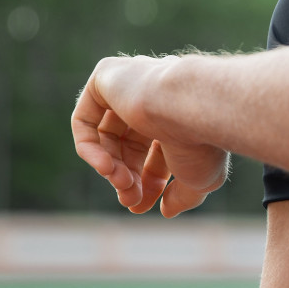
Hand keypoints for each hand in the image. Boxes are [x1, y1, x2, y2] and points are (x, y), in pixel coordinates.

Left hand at [72, 55, 228, 215]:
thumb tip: (167, 211)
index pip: (156, 153)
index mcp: (182, 115)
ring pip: (107, 136)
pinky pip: (86, 117)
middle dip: (126, 178)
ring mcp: (131, 84)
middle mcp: (156, 96)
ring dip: (111, 169)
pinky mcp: (107, 76)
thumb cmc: (202, 142)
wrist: (193, 107)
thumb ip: (183, 195)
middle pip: (129, 146)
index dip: (147, 183)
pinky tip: (104, 168)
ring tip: (122, 184)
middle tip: (130, 200)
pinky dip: (89, 148)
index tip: (141, 206)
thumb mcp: (200, 180)